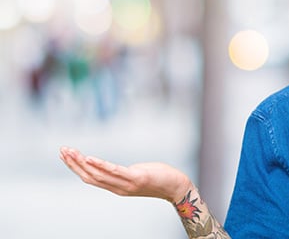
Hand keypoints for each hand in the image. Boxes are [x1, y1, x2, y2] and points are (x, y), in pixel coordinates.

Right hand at [59, 147, 192, 203]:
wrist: (177, 187)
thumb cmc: (159, 178)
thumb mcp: (137, 174)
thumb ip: (124, 172)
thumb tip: (114, 168)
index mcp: (117, 186)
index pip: (90, 178)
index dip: (75, 167)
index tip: (65, 155)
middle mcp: (118, 188)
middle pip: (89, 176)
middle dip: (73, 163)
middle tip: (62, 150)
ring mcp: (127, 184)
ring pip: (98, 174)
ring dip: (81, 162)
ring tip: (70, 151)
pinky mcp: (136, 178)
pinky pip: (114, 172)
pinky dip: (100, 165)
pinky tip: (89, 158)